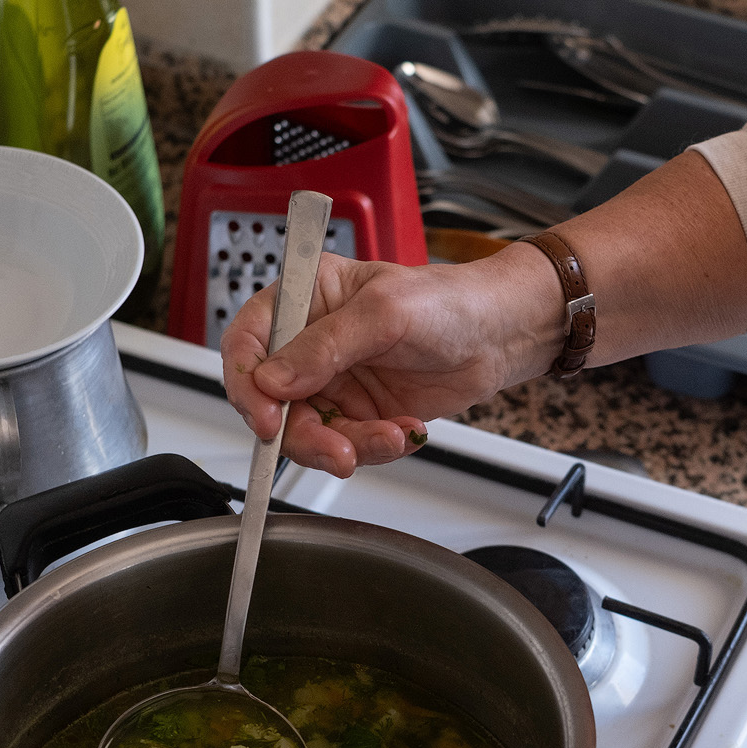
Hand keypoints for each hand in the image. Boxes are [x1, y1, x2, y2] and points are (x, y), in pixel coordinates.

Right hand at [220, 246, 564, 476]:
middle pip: (272, 400)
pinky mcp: (360, 413)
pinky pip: (348, 444)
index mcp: (304, 297)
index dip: (246, 382)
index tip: (267, 416)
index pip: (248, 341)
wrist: (500, 334)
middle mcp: (310, 342)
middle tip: (336, 449)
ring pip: (309, 431)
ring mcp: (334, 381)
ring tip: (387, 437)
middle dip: (302, 433)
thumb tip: (272, 381)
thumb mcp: (384, 313)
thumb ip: (325, 346)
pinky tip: (405, 430)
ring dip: (345, 445)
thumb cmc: (448, 301)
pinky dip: (374, 447)